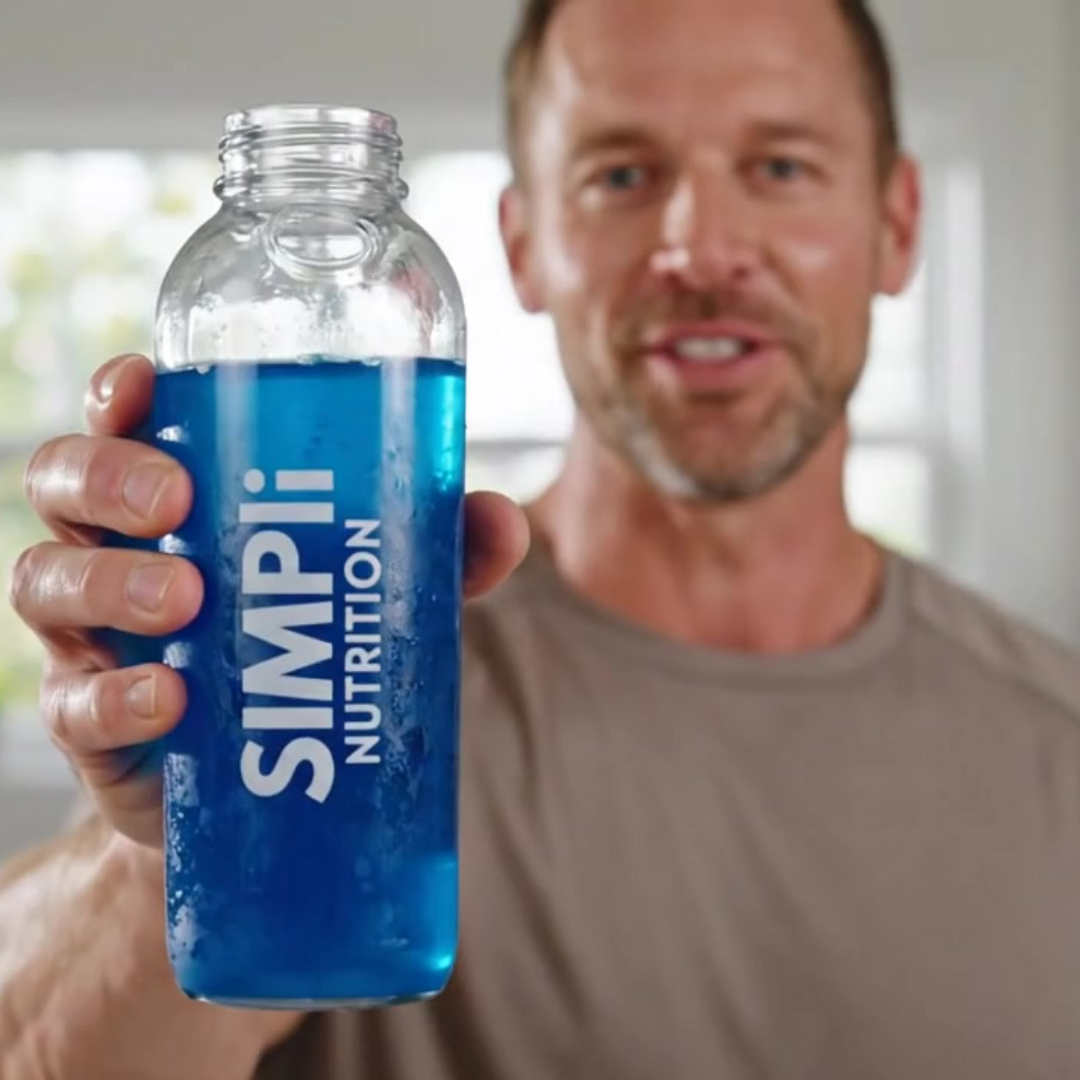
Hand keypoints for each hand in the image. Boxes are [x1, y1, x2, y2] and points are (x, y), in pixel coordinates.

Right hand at [9, 353, 528, 846]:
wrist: (268, 788)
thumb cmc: (312, 654)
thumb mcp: (375, 590)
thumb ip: (436, 548)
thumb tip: (503, 520)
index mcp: (181, 501)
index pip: (126, 424)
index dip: (120, 392)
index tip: (147, 380)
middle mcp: (121, 553)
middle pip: (65, 484)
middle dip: (106, 475)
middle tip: (175, 499)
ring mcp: (97, 639)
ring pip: (45, 580)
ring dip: (108, 581)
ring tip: (183, 598)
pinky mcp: (96, 724)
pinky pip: (74, 704)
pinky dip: (116, 697)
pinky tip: (166, 699)